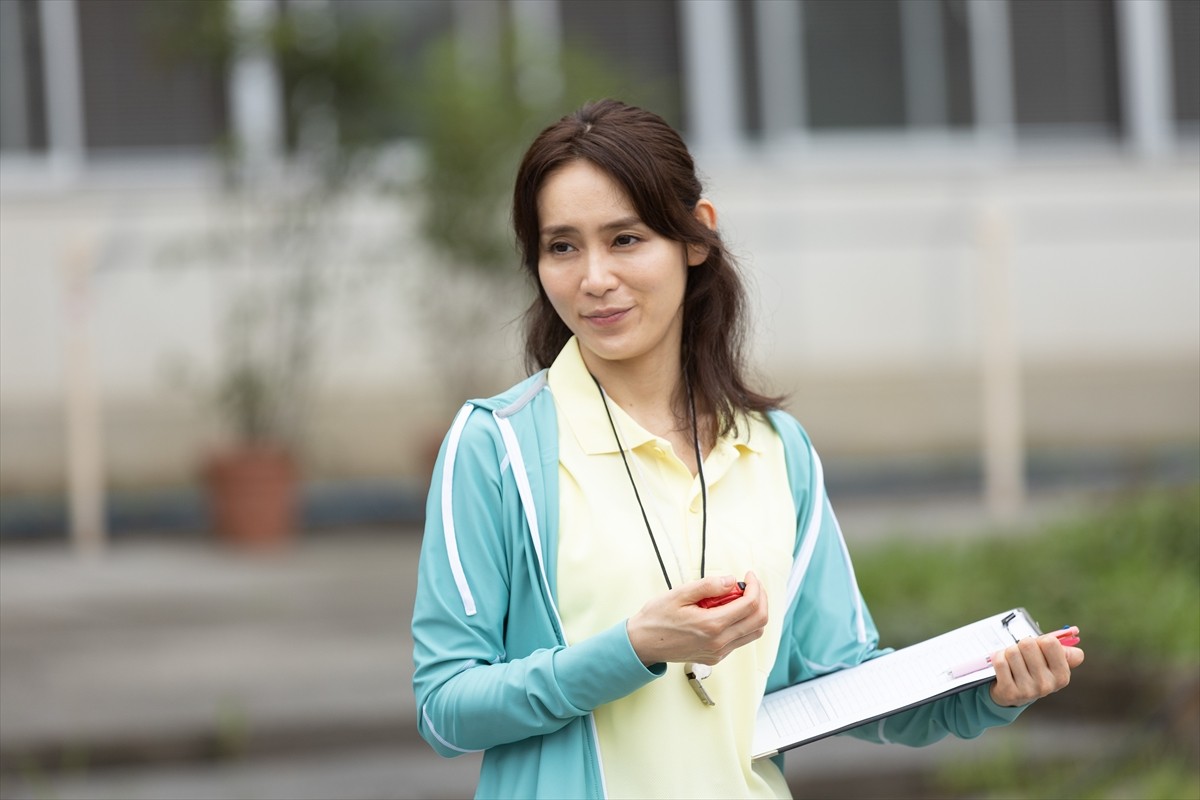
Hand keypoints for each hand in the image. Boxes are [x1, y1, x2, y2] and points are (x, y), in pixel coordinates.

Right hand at [626, 572, 767, 666]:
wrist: (642, 644)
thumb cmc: (657, 618)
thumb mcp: (679, 594)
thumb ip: (708, 586)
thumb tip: (731, 581)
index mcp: (711, 625)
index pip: (750, 605)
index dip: (755, 587)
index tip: (749, 575)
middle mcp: (719, 642)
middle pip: (759, 621)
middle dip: (761, 598)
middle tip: (751, 584)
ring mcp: (719, 652)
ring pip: (754, 632)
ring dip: (754, 612)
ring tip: (741, 596)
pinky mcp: (716, 657)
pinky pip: (740, 640)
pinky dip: (743, 623)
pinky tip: (729, 611)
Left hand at [989, 629, 1084, 706]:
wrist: (1013, 694)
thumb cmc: (1033, 671)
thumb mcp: (1051, 663)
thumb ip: (1064, 652)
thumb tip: (1076, 645)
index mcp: (1062, 676)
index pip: (1050, 642)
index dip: (1040, 641)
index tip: (1038, 649)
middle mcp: (1047, 685)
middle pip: (1028, 643)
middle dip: (1022, 645)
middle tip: (1022, 656)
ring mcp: (1028, 691)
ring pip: (1012, 652)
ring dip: (1008, 652)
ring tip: (1013, 663)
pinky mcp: (1009, 692)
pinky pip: (1000, 661)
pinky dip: (998, 658)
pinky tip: (1003, 667)